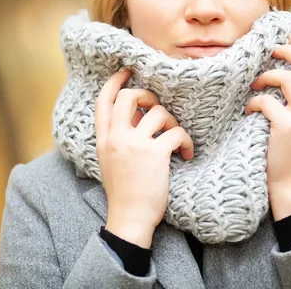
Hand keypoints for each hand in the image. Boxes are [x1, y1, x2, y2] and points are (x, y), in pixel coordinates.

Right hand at [95, 69, 193, 247]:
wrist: (129, 218)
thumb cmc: (124, 192)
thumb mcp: (109, 160)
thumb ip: (117, 137)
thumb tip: (138, 115)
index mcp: (103, 139)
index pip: (103, 101)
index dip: (114, 81)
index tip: (127, 71)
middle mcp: (116, 137)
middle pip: (128, 96)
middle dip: (147, 95)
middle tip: (157, 108)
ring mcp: (135, 144)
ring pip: (158, 112)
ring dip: (172, 123)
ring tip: (175, 139)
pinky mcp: (156, 154)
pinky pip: (176, 132)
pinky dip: (186, 142)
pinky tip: (186, 154)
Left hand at [245, 33, 290, 219]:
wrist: (288, 186)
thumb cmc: (286, 155)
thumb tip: (278, 78)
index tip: (287, 34)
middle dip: (288, 50)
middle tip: (270, 49)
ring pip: (287, 78)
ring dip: (266, 76)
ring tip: (254, 86)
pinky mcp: (286, 127)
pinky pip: (267, 101)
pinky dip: (254, 102)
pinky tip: (248, 111)